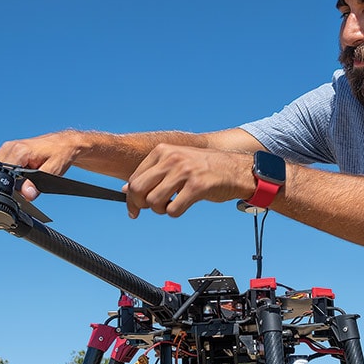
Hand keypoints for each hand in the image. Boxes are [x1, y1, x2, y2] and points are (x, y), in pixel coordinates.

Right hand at [0, 130, 84, 199]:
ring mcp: (8, 148)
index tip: (22, 190)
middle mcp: (10, 147)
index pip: (3, 174)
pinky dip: (11, 172)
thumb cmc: (62, 153)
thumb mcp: (53, 170)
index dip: (10, 187)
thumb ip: (37, 183)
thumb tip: (26, 195)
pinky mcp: (9, 150)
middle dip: (10, 183)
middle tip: (27, 183)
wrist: (66, 143)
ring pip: (0, 170)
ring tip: (28, 174)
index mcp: (19, 151)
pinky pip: (3, 166)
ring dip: (10, 177)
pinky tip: (25, 171)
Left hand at [125, 144, 251, 217]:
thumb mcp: (176, 163)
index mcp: (163, 151)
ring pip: (153, 202)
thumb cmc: (205, 168)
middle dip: (140, 205)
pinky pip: (173, 210)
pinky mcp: (198, 186)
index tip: (134, 210)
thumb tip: (126, 188)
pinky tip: (183, 205)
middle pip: (138, 190)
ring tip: (171, 204)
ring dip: (160, 210)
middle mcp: (172, 158)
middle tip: (151, 210)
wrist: (236, 169)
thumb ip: (152, 174)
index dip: (131, 199)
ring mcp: (185, 171)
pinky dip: (175, 213)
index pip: (134, 178)